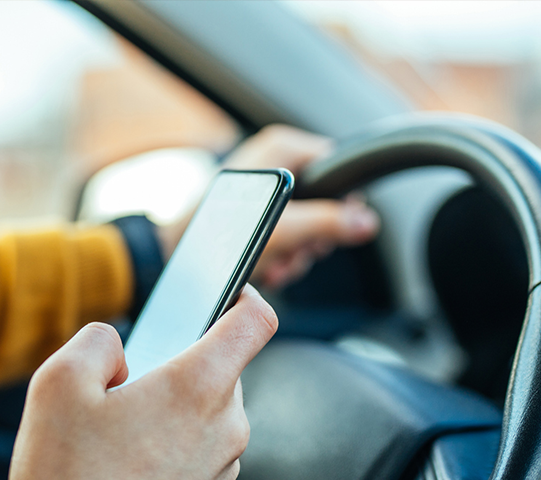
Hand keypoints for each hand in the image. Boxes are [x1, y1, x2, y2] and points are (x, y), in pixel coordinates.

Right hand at [8, 285, 277, 479]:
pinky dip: (170, 443)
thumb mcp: (58, 385)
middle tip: (126, 384)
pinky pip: (198, 449)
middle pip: (219, 368)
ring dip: (170, 407)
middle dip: (177, 364)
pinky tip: (124, 463)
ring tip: (116, 434)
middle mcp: (224, 426)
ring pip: (206, 410)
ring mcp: (221, 466)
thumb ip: (97, 341)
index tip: (232, 292)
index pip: (254, 321)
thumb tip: (117, 348)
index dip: (245, 296)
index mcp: (197, 387)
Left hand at [158, 124, 379, 288]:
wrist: (174, 255)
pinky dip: (282, 256)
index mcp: (283, 149)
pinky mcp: (255, 214)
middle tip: (299, 252)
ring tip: (277, 265)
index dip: (345, 202)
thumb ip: (329, 223)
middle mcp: (275, 163)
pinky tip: (268, 269)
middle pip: (325, 201)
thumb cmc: (217, 235)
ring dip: (297, 253)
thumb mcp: (285, 230)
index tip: (339, 228)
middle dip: (314, 238)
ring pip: (307, 224)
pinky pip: (286, 234)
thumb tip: (366, 223)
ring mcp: (265, 190)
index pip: (339, 165)